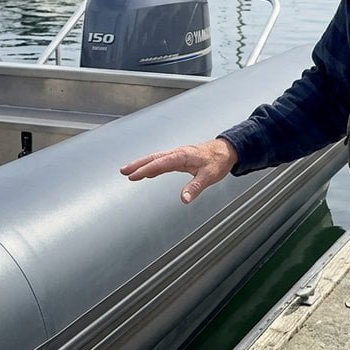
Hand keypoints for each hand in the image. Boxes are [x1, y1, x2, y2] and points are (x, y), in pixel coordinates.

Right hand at [120, 138, 237, 203]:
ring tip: (128, 171)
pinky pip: (162, 161)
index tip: (133, 176)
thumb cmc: (218, 161)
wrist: (226, 150)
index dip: (146, 169)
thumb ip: (195, 187)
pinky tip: (148, 173)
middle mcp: (177, 153)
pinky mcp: (180, 157)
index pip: (160, 163)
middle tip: (123, 171)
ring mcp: (178, 154)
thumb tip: (184, 199)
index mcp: (182, 156)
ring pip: (156, 158)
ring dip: (142, 164)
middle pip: (153, 158)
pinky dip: (152, 165)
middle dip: (138, 164)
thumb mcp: (209, 176)